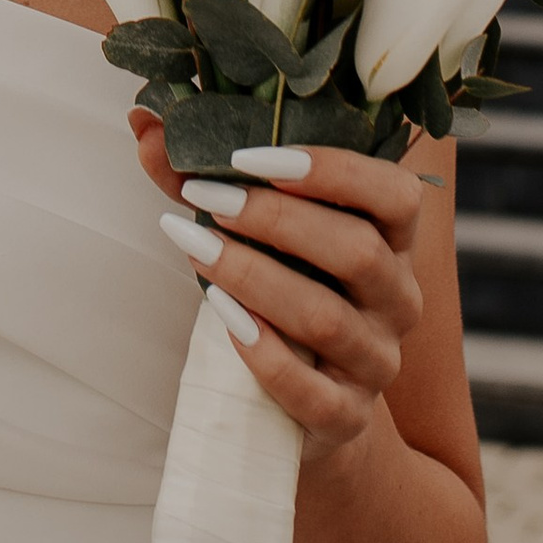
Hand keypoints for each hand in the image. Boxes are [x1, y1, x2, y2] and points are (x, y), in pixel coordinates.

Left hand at [130, 109, 428, 468]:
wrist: (301, 405)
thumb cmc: (279, 292)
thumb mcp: (254, 236)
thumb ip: (207, 179)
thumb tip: (143, 124)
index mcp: (392, 242)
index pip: (398, 195)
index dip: (334, 170)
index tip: (254, 157)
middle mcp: (398, 299)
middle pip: (358, 250)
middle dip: (276, 218)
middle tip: (207, 197)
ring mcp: (376, 362)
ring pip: (327, 317)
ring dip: (255, 276)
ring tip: (196, 247)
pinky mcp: (347, 418)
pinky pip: (313, 393)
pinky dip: (265, 353)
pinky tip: (222, 317)